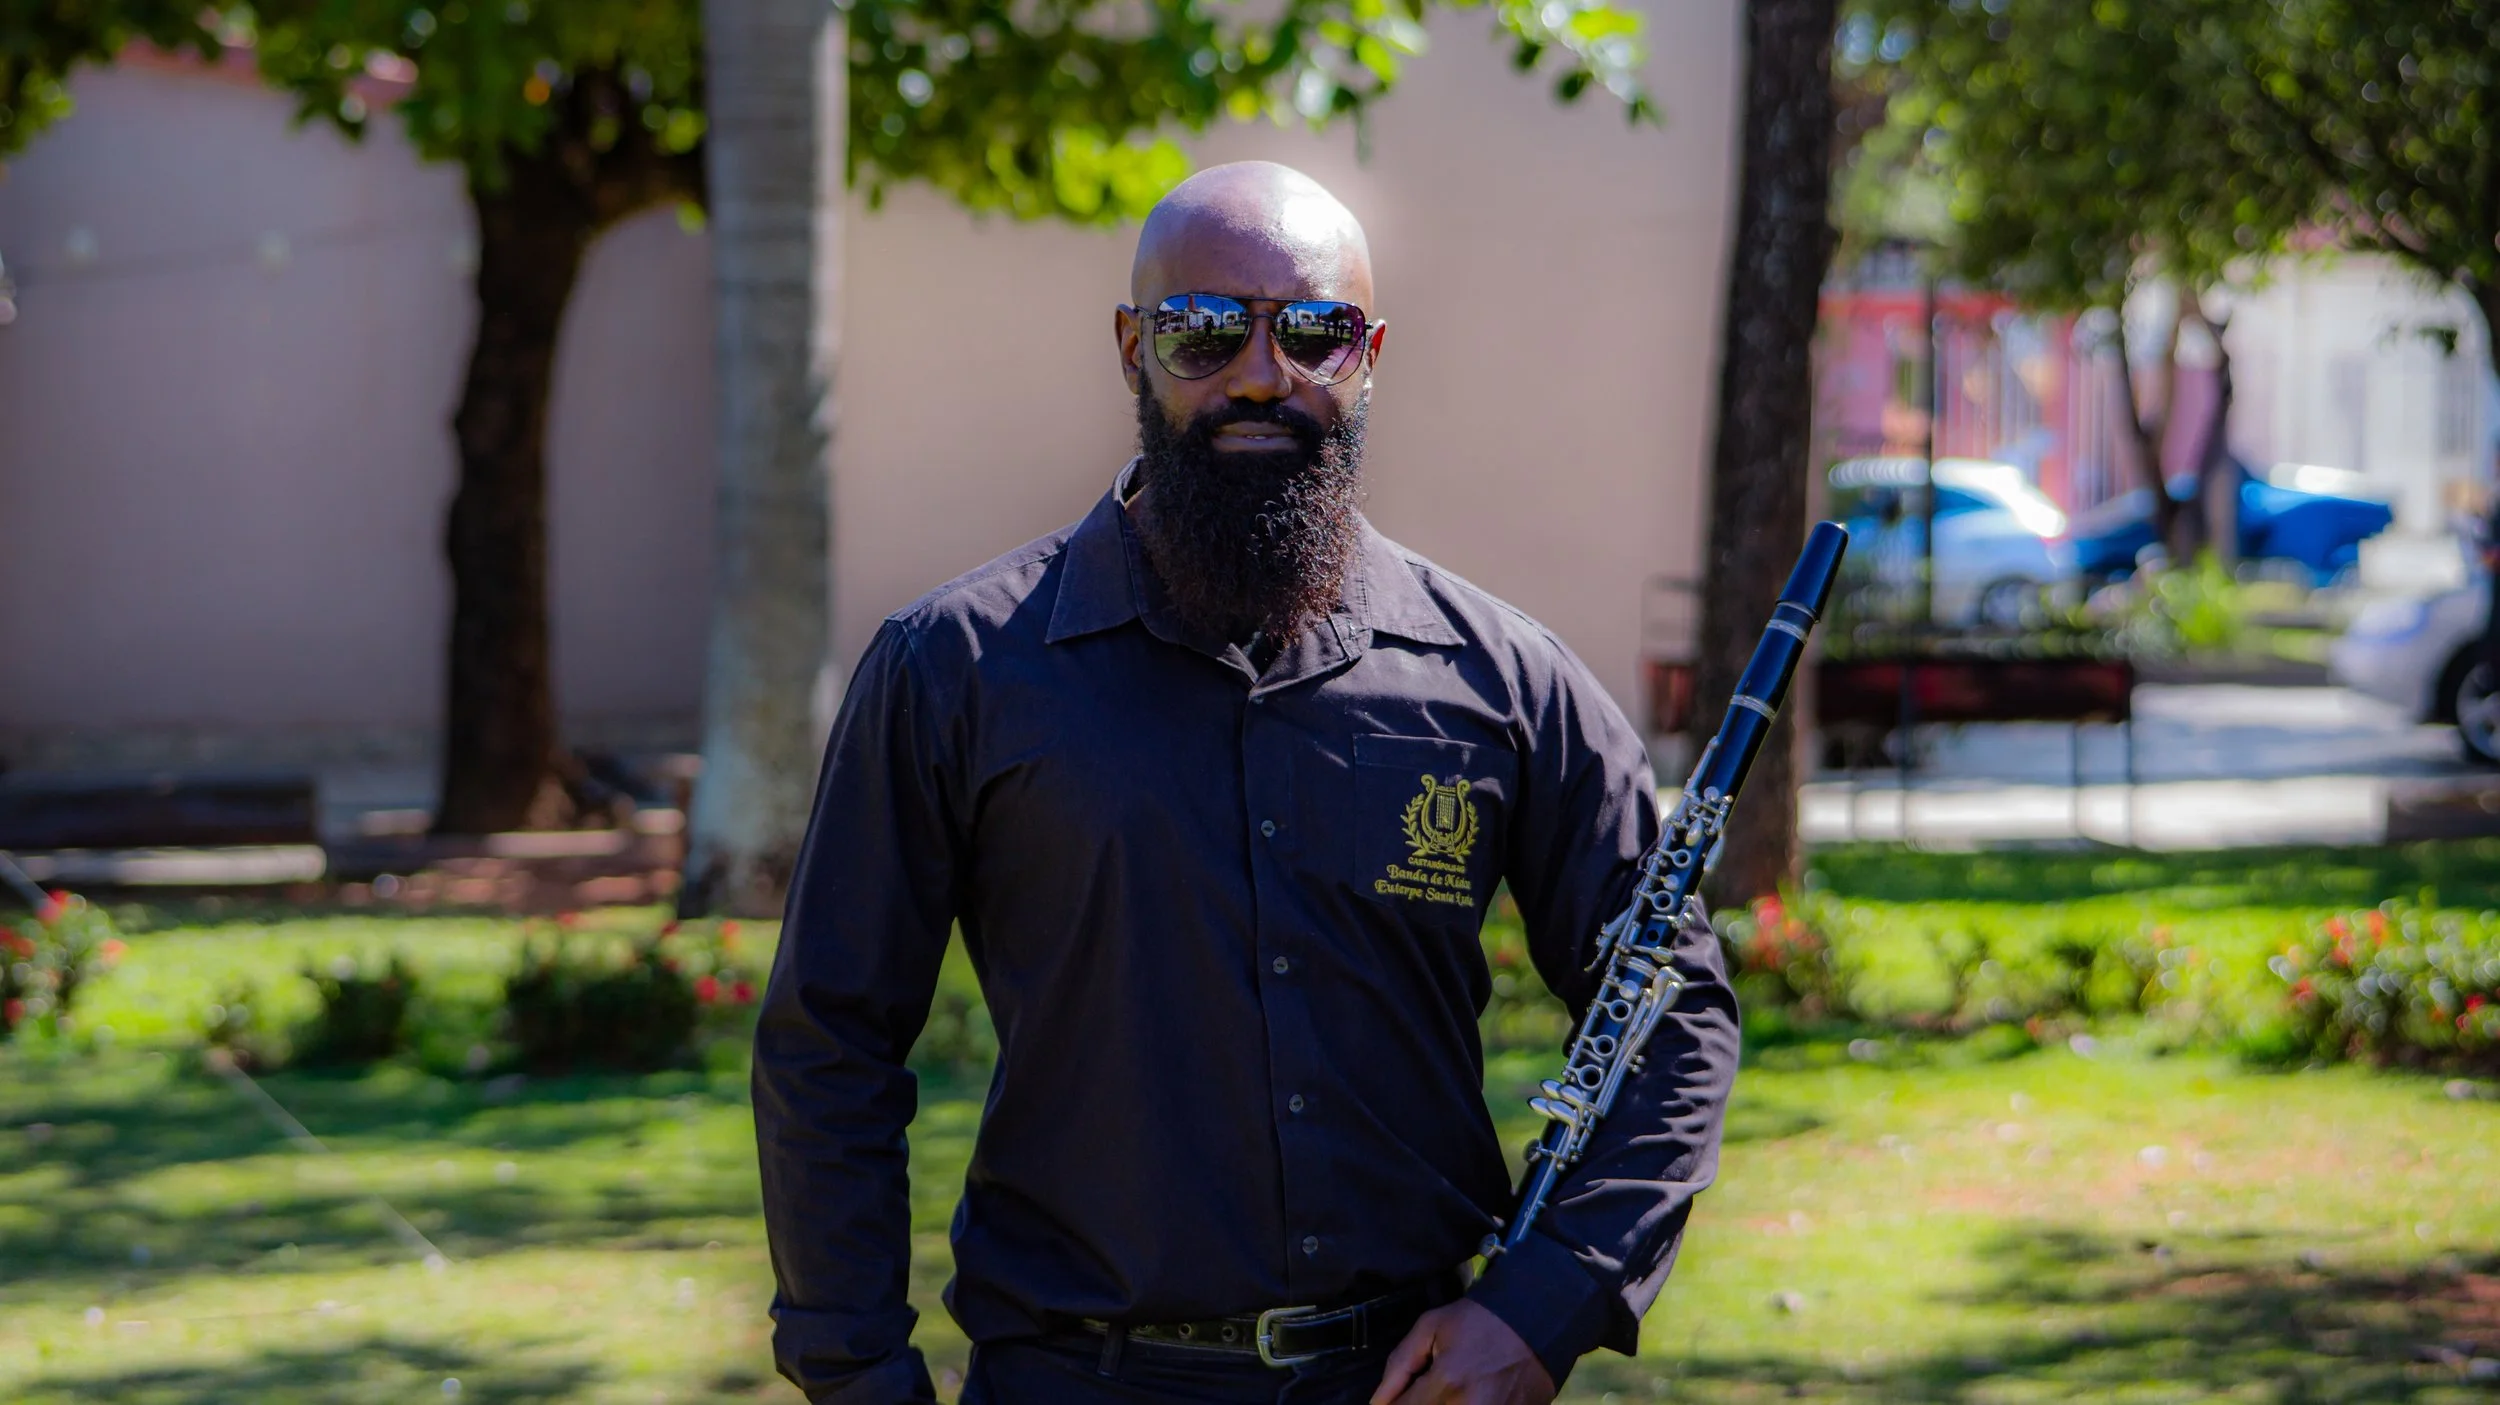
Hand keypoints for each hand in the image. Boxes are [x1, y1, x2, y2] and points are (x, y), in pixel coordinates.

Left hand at [1369, 1300, 1555, 1404]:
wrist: (1537, 1321)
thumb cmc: (1480, 1320)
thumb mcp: (1431, 1328)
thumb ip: (1398, 1367)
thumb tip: (1376, 1404)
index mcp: (1447, 1383)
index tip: (1398, 1398)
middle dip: (1418, 1404)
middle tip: (1431, 1386)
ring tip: (1447, 1390)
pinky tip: (1465, 1394)